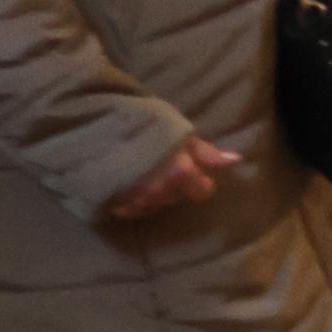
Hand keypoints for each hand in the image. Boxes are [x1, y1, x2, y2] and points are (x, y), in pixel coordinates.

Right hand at [104, 135, 231, 222]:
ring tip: (145, 170)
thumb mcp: (178, 131)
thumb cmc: (142, 122)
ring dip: (156, 191)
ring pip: (158, 204)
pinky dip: (136, 198)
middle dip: (177, 184)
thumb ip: (206, 152)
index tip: (192, 169)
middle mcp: (160, 192)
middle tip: (164, 163)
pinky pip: (135, 209)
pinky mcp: (116, 206)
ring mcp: (137, 201)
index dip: (200, 180)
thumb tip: (236, 161)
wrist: (95, 126)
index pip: (203, 191)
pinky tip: (130, 181)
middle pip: (179, 197)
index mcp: (179, 173)